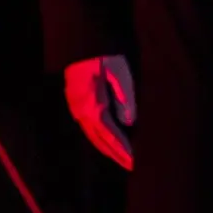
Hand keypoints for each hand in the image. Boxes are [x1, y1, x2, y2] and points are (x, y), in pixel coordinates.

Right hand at [62, 54, 134, 169]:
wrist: (81, 45)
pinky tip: (110, 144)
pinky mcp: (78, 105)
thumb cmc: (102, 58)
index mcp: (91, 107)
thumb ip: (125, 97)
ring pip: (93, 136)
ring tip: (123, 160)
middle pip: (100, 140)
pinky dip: (101, 139)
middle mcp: (81, 113)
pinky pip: (90, 128)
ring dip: (108, 149)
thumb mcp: (120, 74)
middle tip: (132, 167)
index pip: (110, 135)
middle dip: (116, 154)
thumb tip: (130, 122)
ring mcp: (77, 110)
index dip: (122, 149)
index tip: (135, 161)